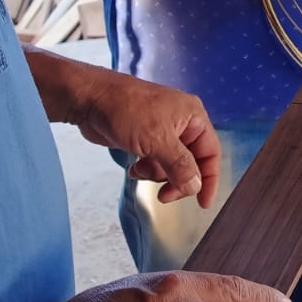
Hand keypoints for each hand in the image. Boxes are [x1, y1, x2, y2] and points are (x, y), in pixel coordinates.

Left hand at [75, 70, 221, 207]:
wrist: (90, 99)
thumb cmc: (125, 108)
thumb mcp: (158, 140)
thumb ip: (180, 166)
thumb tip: (195, 186)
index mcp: (193, 116)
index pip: (211, 152)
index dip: (210, 178)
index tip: (203, 202)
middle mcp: (181, 123)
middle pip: (191, 163)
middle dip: (177, 180)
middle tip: (164, 195)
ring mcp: (162, 131)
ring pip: (171, 166)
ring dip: (157, 174)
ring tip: (140, 170)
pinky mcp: (145, 138)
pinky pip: (155, 162)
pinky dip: (146, 169)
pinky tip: (134, 168)